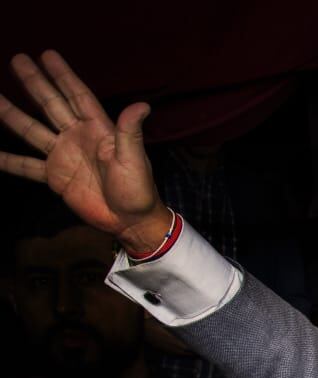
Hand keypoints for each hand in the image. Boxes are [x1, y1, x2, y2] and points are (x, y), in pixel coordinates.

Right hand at [0, 51, 171, 254]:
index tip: (47, 55)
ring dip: (12, 114)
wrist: (130, 221)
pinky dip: (9, 160)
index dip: (63, 76)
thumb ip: (130, 133)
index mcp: (98, 129)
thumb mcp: (134, 160)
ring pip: (32, 130)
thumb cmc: (138, 189)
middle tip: (17, 59)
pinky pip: (26, 166)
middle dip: (34, 83)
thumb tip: (143, 105)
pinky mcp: (55, 176)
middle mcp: (77, 137)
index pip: (78, 96)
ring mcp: (63, 156)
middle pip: (51, 105)